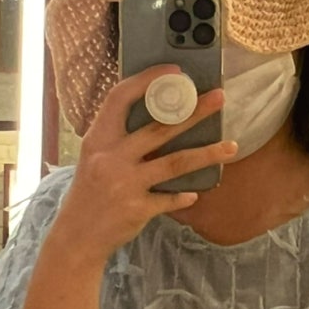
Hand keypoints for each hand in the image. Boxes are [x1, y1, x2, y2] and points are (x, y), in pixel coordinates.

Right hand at [52, 65, 236, 263]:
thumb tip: (158, 116)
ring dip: (207, 153)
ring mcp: (124, 183)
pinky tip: (195, 193)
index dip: (147, 80)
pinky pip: (170, 198)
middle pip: (160, 128)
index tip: (174, 72)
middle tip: (219, 98)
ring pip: (175, 162)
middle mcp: (111, 157)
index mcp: (98, 139)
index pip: (120, 98)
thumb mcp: (93, 158)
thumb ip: (117, 139)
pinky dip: (184, 196)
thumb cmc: (89, 193)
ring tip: (231, 146)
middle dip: (194, 111)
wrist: (76, 237)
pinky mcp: (137, 208)